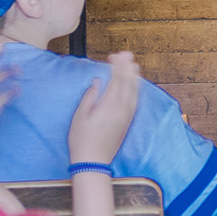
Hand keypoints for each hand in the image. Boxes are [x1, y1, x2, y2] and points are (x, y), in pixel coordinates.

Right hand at [68, 51, 137, 165]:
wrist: (93, 161)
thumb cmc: (82, 139)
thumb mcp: (80, 116)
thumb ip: (90, 96)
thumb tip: (97, 81)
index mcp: (110, 105)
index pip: (117, 79)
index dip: (117, 66)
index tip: (114, 56)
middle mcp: (122, 109)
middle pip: (129, 83)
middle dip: (128, 67)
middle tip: (126, 54)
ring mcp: (127, 115)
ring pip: (135, 91)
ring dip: (134, 76)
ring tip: (133, 64)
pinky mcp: (128, 122)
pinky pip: (136, 100)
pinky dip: (136, 89)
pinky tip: (135, 84)